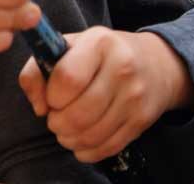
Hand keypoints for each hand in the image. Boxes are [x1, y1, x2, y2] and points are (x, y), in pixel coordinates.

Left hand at [17, 28, 193, 162]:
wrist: (156, 63)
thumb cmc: (100, 56)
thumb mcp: (67, 47)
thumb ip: (37, 71)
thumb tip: (39, 108)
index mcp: (99, 43)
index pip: (67, 79)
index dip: (51, 97)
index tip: (52, 98)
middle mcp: (122, 67)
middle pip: (78, 114)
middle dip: (57, 123)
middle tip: (56, 119)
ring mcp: (135, 96)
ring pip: (91, 135)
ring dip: (69, 139)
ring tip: (66, 130)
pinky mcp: (142, 119)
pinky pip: (108, 147)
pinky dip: (88, 151)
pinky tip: (82, 140)